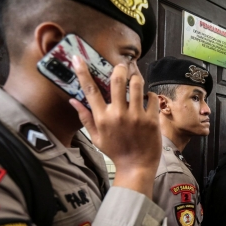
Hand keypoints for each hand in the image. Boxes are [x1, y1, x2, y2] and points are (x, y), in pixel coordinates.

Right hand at [70, 55, 160, 198]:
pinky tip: (148, 100)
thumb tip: (73, 101)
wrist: (137, 167)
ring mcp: (136, 117)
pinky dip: (150, 96)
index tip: (77, 58)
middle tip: (123, 66)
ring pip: (137, 85)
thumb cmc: (116, 152)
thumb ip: (86, 118)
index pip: (90, 90)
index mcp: (102, 118)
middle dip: (120, 68)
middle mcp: (118, 114)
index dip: (82, 71)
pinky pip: (152, 98)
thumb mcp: (96, 137)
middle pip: (117, 80)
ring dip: (137, 79)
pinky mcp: (152, 120)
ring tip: (137, 82)